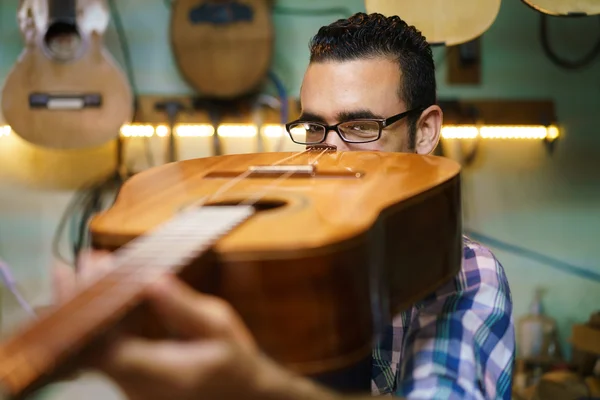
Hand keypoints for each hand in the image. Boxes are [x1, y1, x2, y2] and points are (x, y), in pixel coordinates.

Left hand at [50, 251, 340, 399]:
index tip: (92, 269)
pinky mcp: (128, 378)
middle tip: (83, 261)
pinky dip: (101, 318)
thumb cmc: (232, 359)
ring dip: (87, 307)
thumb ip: (183, 306)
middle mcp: (134, 385)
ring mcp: (128, 384)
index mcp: (159, 373)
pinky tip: (104, 292)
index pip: (106, 345)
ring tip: (91, 268)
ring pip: (92, 346)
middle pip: (89, 345)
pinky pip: (104, 347)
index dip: (90, 308)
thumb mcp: (218, 326)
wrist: (238, 393)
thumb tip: (152, 280)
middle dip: (80, 300)